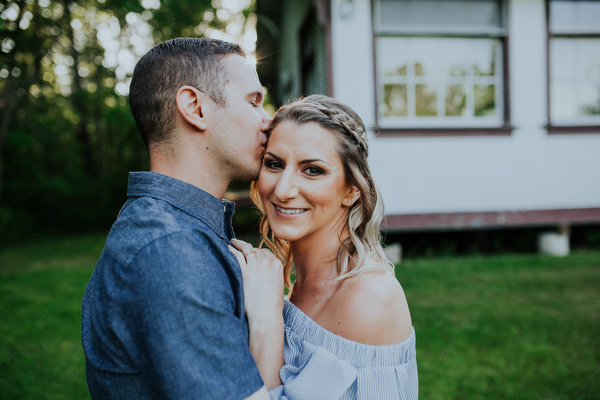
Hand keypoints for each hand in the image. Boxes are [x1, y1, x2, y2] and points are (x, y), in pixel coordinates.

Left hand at [229, 239, 284, 388]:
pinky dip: (231, 250)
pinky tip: (227, 249)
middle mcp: (267, 262)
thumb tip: (265, 272)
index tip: (250, 252)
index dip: (257, 252)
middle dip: (247, 248)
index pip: (265, 252)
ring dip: (238, 244)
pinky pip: (236, 256)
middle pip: (255, 250)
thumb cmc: (271, 305)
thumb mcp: (278, 285)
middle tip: (239, 245)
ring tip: (231, 243)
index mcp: (277, 264)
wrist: (266, 315)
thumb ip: (273, 274)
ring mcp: (256, 266)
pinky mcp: (245, 272)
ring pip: (246, 249)